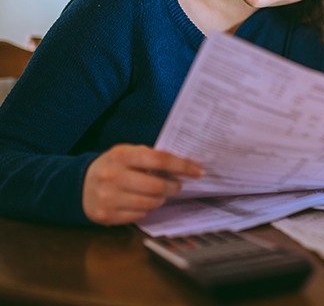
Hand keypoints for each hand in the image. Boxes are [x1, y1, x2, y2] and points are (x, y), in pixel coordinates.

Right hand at [82, 144, 203, 224]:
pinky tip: (141, 201)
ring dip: (161, 199)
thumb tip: (183, 165)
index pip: (160, 160)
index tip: (198, 171)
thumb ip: (150, 157)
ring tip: (159, 193)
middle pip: (157, 186)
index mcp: (121, 155)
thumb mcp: (127, 154)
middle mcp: (113, 176)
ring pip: (151, 203)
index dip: (182, 166)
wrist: (79, 185)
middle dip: (173, 187)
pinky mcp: (106, 215)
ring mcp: (108, 198)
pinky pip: (140, 215)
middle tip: (177, 185)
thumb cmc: (113, 167)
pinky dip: (146, 209)